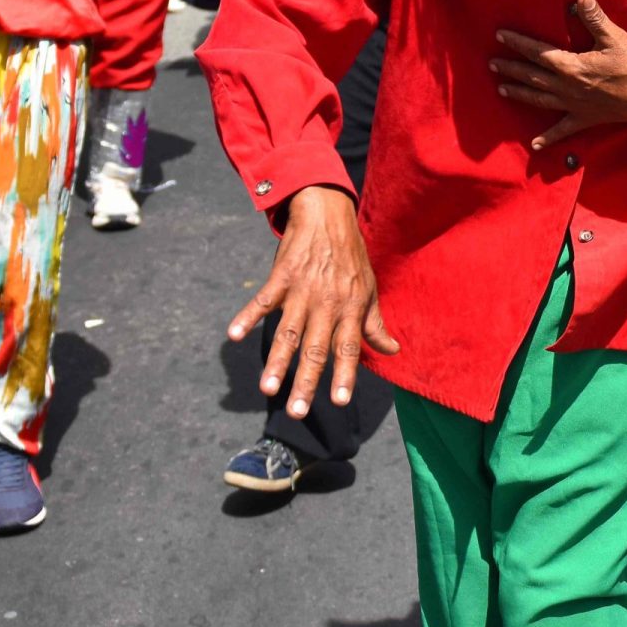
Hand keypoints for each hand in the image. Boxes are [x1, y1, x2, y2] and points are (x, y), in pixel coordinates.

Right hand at [227, 185, 397, 417]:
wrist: (327, 215)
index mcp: (351, 308)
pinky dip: (247, 316)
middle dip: (305, 381)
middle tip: (296, 411)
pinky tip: (233, 334)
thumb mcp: (369, 288)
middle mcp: (327, 303)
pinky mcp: (281, 276)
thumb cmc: (351, 257)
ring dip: (276, 361)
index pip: (349, 347)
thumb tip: (393, 351)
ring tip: (267, 388)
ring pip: (288, 331)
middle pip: (315, 348)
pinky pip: (263, 299)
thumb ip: (375, 324)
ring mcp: (303, 290)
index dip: (345, 374)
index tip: (339, 401)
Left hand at [491, 0, 626, 149]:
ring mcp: (573, 105)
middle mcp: (567, 87)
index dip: (518, 43)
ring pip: (539, 99)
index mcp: (571, 66)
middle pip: (532, 76)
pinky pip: (562, 130)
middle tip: (492, 63)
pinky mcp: (583, 119)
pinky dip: (547, 138)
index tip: (500, 36)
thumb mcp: (614, 38)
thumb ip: (594, 18)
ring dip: (519, 93)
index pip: (537, 52)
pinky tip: (534, 145)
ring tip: (502, 89)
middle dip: (511, 68)